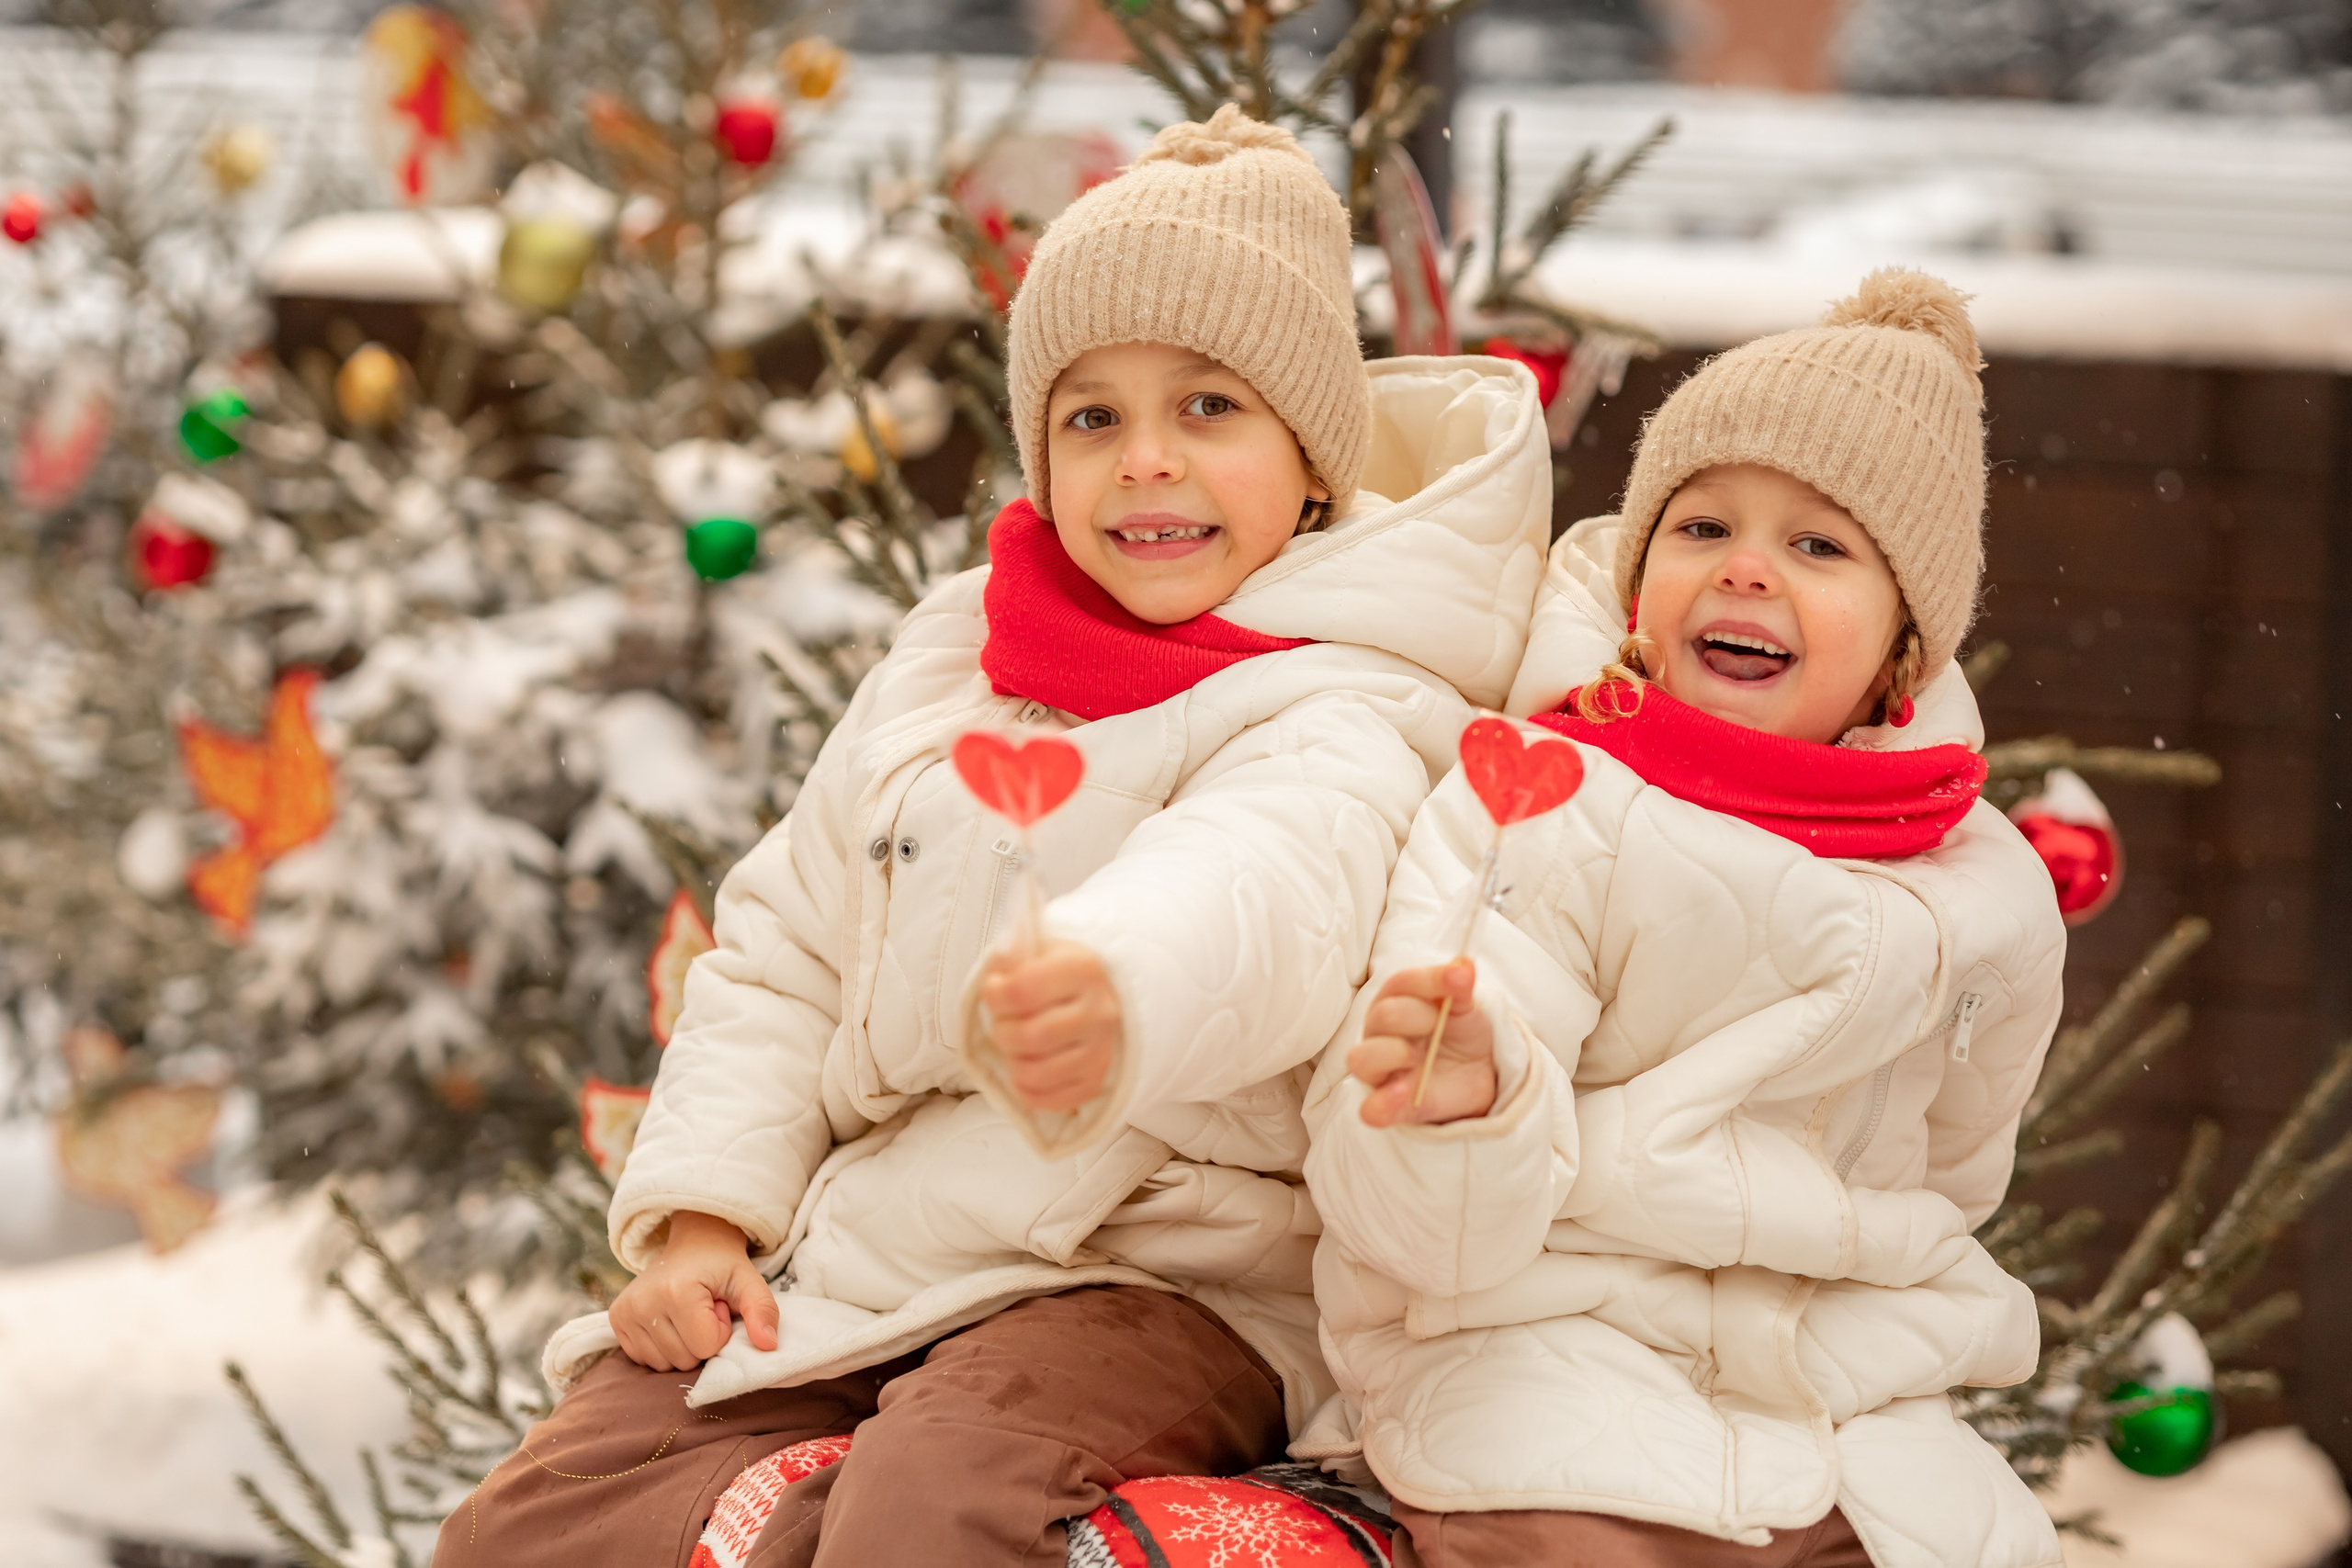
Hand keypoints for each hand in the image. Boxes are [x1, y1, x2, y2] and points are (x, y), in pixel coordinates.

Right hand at [608, 1211, 779, 1371]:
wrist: (692, 1244)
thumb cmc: (722, 1266)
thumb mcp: (750, 1282)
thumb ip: (763, 1311)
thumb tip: (769, 1346)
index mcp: (676, 1290)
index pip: (706, 1346)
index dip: (720, 1330)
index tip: (718, 1305)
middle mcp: (643, 1302)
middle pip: (685, 1359)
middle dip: (702, 1339)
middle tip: (703, 1308)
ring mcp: (624, 1313)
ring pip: (665, 1364)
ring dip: (683, 1345)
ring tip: (688, 1313)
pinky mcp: (616, 1321)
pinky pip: (646, 1360)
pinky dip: (664, 1347)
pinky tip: (670, 1320)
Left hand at [979, 938, 1120, 1111]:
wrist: (1096, 995)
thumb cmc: (1056, 972)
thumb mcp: (1037, 949)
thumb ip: (1011, 954)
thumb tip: (1000, 969)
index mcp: (1084, 970)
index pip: (1022, 991)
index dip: (994, 995)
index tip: (993, 990)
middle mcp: (1100, 1011)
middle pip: (1029, 1036)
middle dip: (1001, 1031)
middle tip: (1002, 1023)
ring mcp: (1101, 1051)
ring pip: (1036, 1073)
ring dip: (1011, 1061)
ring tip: (1014, 1046)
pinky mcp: (1095, 1082)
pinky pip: (1046, 1100)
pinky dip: (1024, 1089)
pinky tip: (1025, 1067)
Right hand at [1349, 960, 1497, 1127]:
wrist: (1479, 1076)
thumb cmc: (1463, 1035)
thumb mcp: (1469, 1010)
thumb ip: (1460, 990)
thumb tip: (1463, 966)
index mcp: (1397, 1002)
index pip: (1400, 984)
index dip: (1428, 979)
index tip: (1461, 978)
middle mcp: (1381, 1034)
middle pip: (1381, 1016)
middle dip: (1414, 1015)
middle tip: (1440, 1023)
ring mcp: (1383, 1071)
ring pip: (1362, 1058)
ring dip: (1392, 1053)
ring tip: (1419, 1057)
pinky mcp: (1391, 1106)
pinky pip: (1370, 1109)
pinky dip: (1382, 1102)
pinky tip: (1404, 1092)